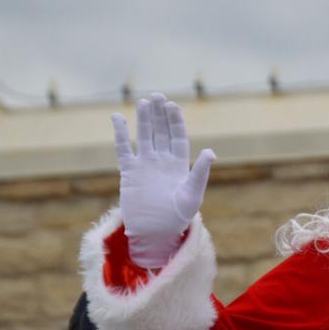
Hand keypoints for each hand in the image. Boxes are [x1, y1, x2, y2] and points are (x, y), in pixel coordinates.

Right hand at [113, 93, 215, 268]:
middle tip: (158, 96)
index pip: (177, 137)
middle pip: (161, 132)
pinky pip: (123, 149)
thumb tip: (210, 151)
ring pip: (144, 136)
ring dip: (144, 120)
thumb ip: (199, 172)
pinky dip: (120, 133)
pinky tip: (118, 117)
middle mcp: (162, 161)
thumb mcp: (192, 195)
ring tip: (143, 102)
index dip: (175, 122)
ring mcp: (145, 165)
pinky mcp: (129, 172)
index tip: (173, 106)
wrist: (155, 233)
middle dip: (160, 115)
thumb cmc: (178, 217)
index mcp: (179, 165)